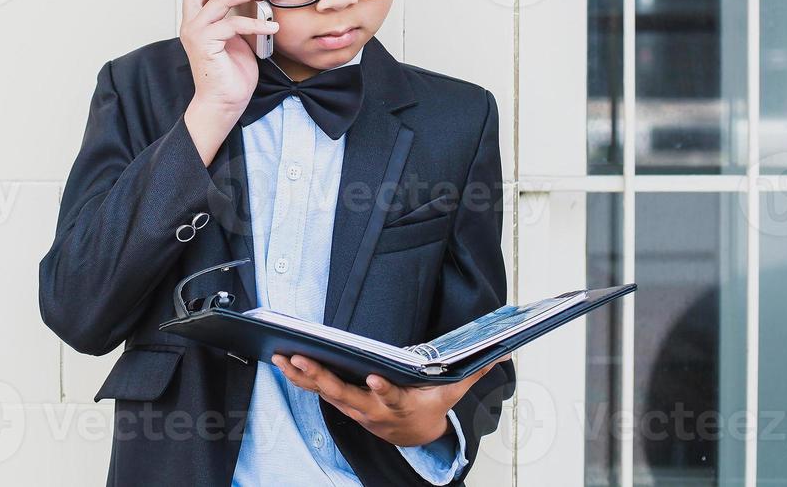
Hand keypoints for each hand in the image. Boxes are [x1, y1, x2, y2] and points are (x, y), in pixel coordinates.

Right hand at [179, 0, 279, 164]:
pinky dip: (256, 24)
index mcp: (198, 17)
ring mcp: (196, 32)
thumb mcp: (240, 36)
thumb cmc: (232, 72)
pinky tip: (272, 28)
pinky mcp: (206, 44)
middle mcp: (192, 22)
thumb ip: (240, 13)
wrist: (225, 103)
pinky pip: (232, 24)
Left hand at [272, 353, 504, 448]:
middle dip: (321, 377)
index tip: (374, 379)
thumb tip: (506, 351)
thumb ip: (475, 371)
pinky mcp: (342, 403)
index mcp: (400, 405)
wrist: (414, 436)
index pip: (390, 398)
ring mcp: (354, 408)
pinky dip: (299, 376)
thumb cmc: (430, 406)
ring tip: (281, 356)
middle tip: (301, 358)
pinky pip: (317, 390)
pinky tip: (282, 361)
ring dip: (301, 375)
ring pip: (324, 392)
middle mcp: (373, 409)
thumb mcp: (454, 392)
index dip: (382, 391)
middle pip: (344, 394)